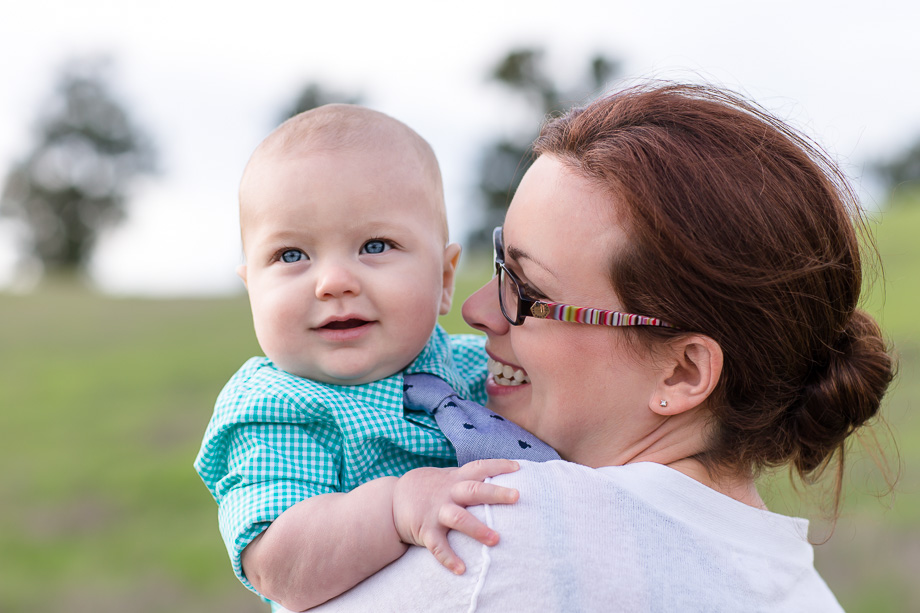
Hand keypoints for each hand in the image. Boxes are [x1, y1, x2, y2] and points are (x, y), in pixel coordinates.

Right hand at [392, 459, 519, 574]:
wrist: (391, 499)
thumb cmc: (429, 488)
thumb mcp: (447, 477)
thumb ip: (469, 479)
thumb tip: (500, 479)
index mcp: (456, 479)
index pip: (479, 467)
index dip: (498, 466)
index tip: (518, 467)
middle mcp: (448, 494)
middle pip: (474, 491)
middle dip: (495, 493)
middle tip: (517, 496)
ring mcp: (437, 512)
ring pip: (459, 518)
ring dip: (477, 529)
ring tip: (496, 540)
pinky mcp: (426, 531)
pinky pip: (438, 546)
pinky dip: (449, 558)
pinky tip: (462, 569)